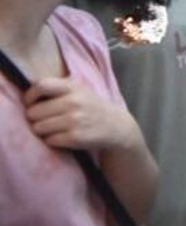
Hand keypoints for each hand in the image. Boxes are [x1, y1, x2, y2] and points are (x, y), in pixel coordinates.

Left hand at [23, 77, 141, 151]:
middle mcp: (74, 102)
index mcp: (73, 88)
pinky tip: (61, 137)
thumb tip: (28, 93)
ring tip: (52, 129)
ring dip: (41, 131)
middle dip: (35, 118)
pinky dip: (51, 141)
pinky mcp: (75, 137)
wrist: (117, 126)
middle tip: (44, 120)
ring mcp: (75, 120)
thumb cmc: (92, 107)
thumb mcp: (80, 91)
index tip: (30, 103)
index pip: (41, 85)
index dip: (29, 96)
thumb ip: (58, 89)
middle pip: (34, 112)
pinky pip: (49, 140)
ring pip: (38, 128)